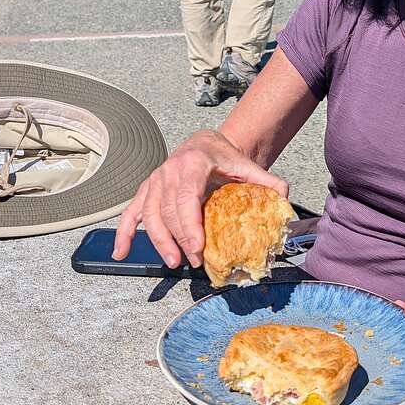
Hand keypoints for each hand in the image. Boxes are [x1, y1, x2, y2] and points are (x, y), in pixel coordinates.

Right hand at [112, 129, 286, 267]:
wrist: (205, 142)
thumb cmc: (226, 158)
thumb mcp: (248, 166)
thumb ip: (268, 182)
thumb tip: (284, 199)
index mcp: (193, 164)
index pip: (187, 198)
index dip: (190, 225)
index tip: (198, 248)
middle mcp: (169, 171)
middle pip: (168, 212)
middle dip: (180, 240)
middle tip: (195, 261)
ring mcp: (155, 180)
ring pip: (149, 215)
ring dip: (159, 241)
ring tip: (174, 262)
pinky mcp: (146, 190)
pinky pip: (131, 212)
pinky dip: (124, 233)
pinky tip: (120, 253)